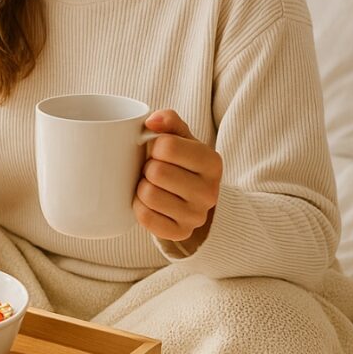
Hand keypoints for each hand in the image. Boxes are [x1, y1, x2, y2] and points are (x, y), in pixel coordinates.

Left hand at [132, 109, 221, 245]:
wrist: (192, 197)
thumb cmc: (180, 161)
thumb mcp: (181, 137)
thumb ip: (169, 120)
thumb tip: (151, 121)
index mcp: (212, 162)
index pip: (167, 146)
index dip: (154, 145)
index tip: (158, 150)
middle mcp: (210, 192)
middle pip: (156, 172)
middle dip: (148, 167)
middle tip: (154, 169)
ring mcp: (197, 216)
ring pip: (148, 195)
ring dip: (142, 187)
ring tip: (152, 184)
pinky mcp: (181, 233)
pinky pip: (145, 217)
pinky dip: (139, 206)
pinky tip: (149, 202)